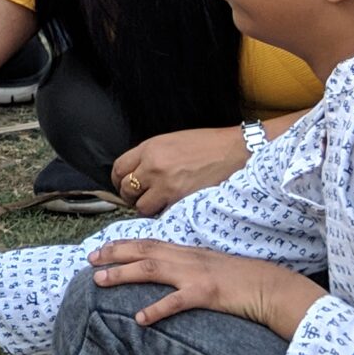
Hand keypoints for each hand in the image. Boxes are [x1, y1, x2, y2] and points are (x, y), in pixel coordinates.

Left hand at [87, 239, 325, 337]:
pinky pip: (177, 302)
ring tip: (99, 282)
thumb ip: (190, 268)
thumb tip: (168, 276)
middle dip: (113, 254)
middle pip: (143, 251)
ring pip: (151, 270)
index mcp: (189, 253)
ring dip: (122, 274)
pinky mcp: (208, 295)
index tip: (100, 249)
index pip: (149, 243)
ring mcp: (197, 275)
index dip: (122, 245)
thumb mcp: (212, 269)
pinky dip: (156, 309)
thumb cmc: (244, 282)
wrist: (274, 288)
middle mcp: (188, 259)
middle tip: (89, 260)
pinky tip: (139, 318)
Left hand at [112, 126, 250, 215]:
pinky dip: (162, 213)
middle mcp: (153, 166)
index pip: (119, 168)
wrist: (235, 152)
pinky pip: (161, 213)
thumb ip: (151, 155)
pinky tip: (170, 208)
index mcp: (149, 148)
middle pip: (126, 188)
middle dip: (130, 196)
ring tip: (156, 204)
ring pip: (141, 206)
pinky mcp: (180, 200)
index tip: (123, 185)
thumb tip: (138, 171)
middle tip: (139, 198)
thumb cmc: (207, 145)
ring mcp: (166, 184)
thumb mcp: (172, 141)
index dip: (118, 180)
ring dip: (145, 208)